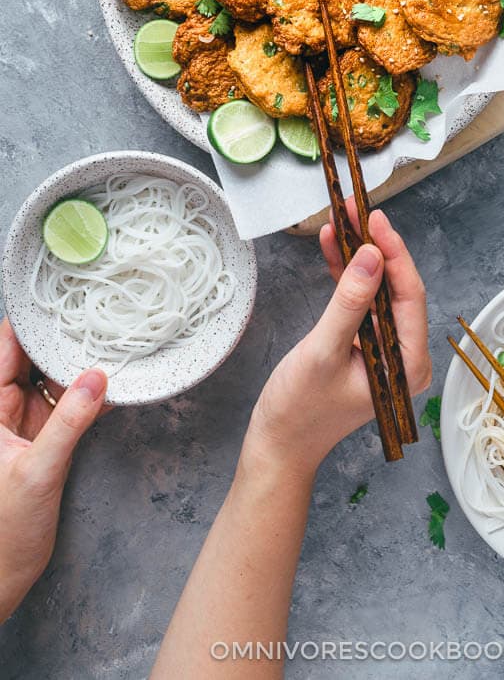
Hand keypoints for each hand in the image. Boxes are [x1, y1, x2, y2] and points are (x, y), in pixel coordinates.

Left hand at [0, 319, 106, 621]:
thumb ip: (69, 424)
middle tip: (97, 311)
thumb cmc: (2, 533)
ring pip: (55, 380)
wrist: (1, 580)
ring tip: (113, 340)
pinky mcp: (46, 441)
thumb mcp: (37, 473)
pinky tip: (117, 383)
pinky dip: (92, 395)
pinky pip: (71, 407)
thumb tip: (96, 379)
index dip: (31, 322)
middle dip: (63, 337)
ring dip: (81, 365)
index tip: (61, 298)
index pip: (5, 348)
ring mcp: (25, 425)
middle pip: (33, 358)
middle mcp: (3, 410)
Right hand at [243, 207, 430, 477]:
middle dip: (376, 247)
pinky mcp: (363, 345)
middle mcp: (403, 356)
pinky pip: (360, 301)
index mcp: (408, 365)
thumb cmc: (300, 411)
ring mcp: (384, 350)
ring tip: (342, 217)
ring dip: (359, 255)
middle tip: (357, 209)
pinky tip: (332, 243)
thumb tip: (371, 257)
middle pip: (396, 288)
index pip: (410, 296)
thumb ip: (350, 303)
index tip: (376, 220)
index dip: (394, 254)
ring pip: (377, 289)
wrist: (277, 445)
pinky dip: (346, 273)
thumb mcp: (324, 351)